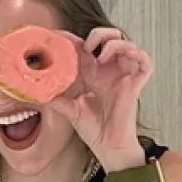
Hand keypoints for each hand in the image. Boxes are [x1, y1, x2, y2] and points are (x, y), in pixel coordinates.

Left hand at [51, 27, 152, 166]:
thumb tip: (36, 92)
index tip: (57, 35)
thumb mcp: (70, 110)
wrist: (108, 147)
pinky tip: (117, 58)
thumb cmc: (94, 130)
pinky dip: (136, 53)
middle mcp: (109, 71)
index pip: (85, 47)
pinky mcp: (136, 84)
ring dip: (114, 42)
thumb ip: (55, 99)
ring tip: (100, 54)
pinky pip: (145, 61)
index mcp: (94, 74)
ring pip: (127, 44)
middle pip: (110, 38)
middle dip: (99, 34)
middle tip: (87, 46)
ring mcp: (124, 76)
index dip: (73, 38)